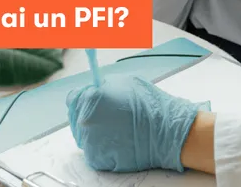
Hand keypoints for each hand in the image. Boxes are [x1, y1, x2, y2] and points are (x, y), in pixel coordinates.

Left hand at [67, 76, 210, 172]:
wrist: (166, 131)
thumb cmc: (150, 106)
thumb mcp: (126, 82)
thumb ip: (104, 84)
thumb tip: (95, 86)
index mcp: (91, 99)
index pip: (73, 97)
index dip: (84, 97)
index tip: (92, 99)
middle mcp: (86, 121)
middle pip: (76, 116)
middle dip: (88, 113)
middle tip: (108, 114)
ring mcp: (90, 142)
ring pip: (83, 134)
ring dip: (95, 130)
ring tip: (117, 127)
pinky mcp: (97, 158)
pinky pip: (92, 150)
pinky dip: (101, 145)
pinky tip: (117, 139)